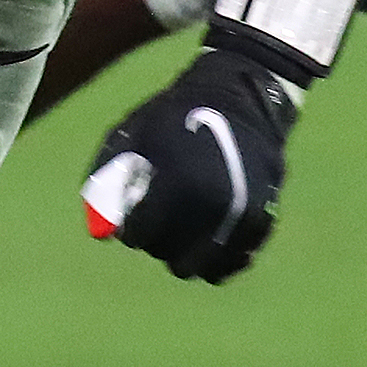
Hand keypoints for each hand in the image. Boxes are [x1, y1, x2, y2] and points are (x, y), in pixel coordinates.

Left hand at [81, 46, 300, 284]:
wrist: (240, 99)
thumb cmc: (175, 115)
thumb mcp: (132, 135)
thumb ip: (110, 181)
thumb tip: (103, 231)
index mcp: (175, 184)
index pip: (139, 235)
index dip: (131, 229)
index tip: (134, 219)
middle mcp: (210, 206)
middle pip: (169, 254)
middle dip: (158, 243)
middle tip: (159, 224)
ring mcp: (240, 217)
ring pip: (204, 267)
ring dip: (187, 257)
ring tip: (181, 234)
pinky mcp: (262, 221)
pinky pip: (235, 261)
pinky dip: (220, 260)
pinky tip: (207, 244)